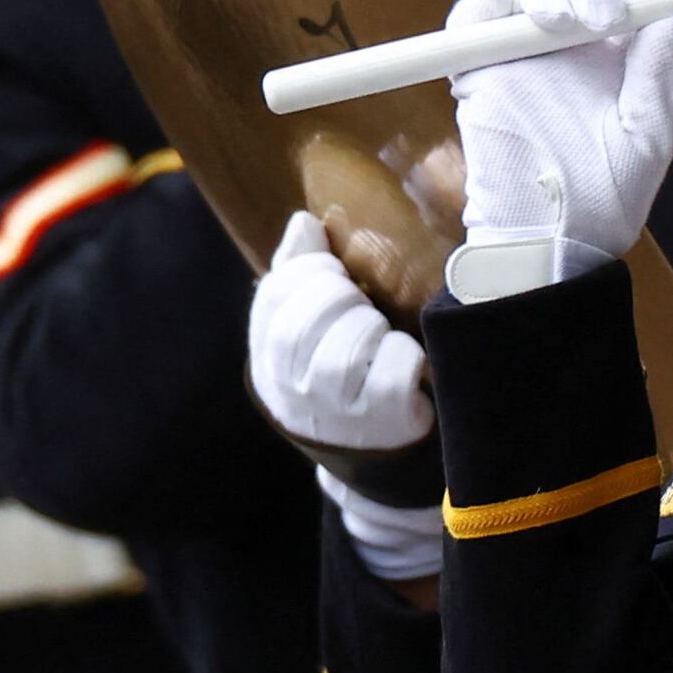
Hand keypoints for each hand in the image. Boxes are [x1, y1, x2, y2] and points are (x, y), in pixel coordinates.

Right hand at [252, 212, 430, 452]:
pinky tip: (403, 356)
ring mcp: (338, 410)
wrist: (371, 449)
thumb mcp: (304, 328)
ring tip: (380, 331)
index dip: (308, 268)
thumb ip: (297, 272)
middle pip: (307, 320)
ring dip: (372, 324)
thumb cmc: (337, 371)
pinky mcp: (385, 420)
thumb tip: (303, 223)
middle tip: (360, 299)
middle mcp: (295, 389)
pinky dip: (404, 353)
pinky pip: (393, 370)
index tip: (333, 266)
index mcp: (268, 358)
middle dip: (341, 294)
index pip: (274, 296)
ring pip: (351, 344)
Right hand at [448, 0, 672, 275]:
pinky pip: (475, 16)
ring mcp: (527, 51)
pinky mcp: (480, 65)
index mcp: (625, 57)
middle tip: (604, 16)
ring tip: (556, 24)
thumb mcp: (650, 133)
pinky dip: (485, 10)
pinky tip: (504, 26)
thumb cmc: (608, 196)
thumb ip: (660, 71)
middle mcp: (577, 45)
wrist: (550, 237)